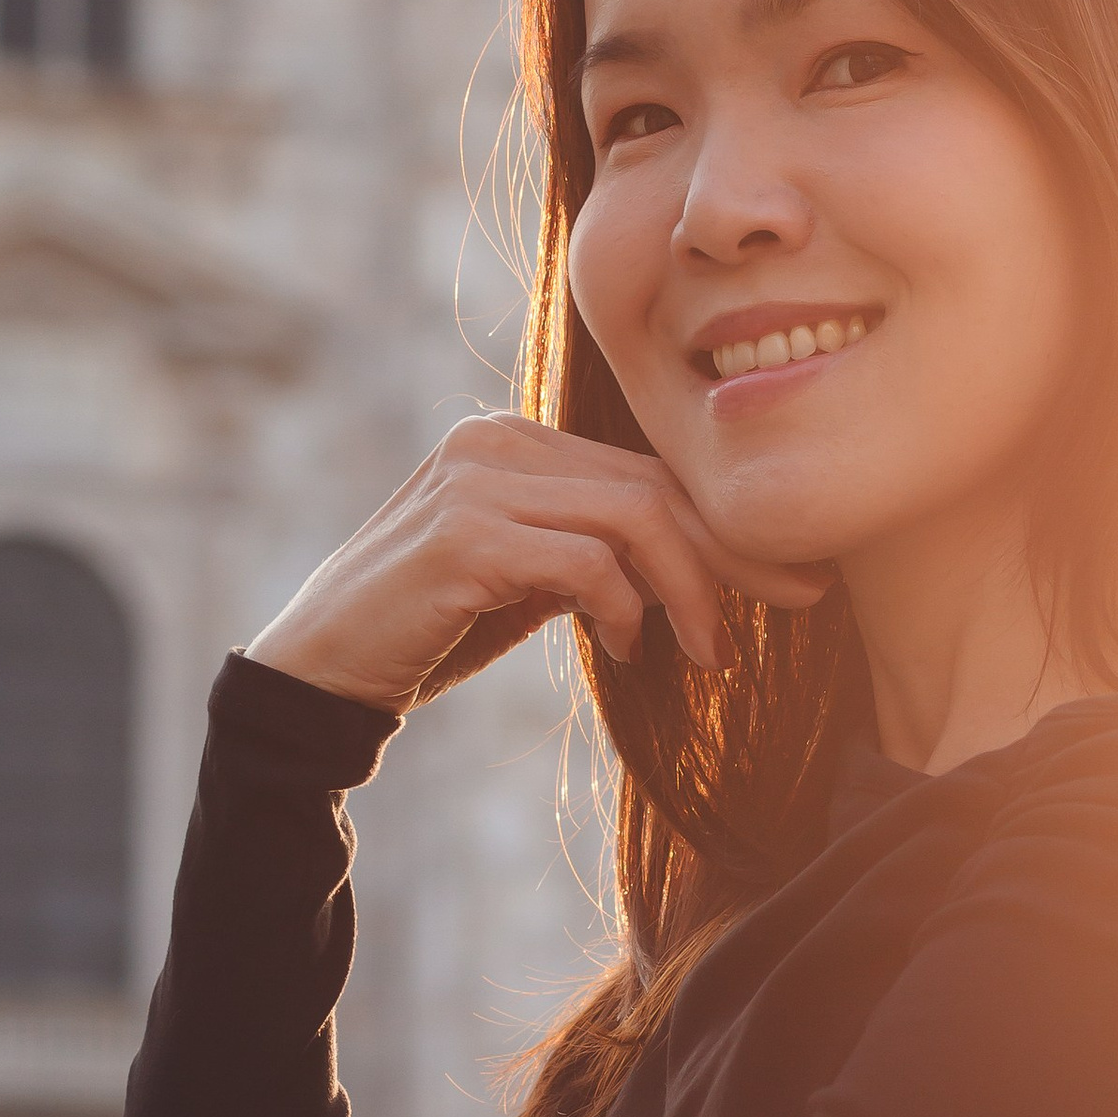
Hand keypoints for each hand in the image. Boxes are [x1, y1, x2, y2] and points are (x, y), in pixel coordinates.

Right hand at [246, 414, 832, 713]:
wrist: (318, 673)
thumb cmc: (428, 633)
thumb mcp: (525, 583)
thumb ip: (593, 556)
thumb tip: (697, 567)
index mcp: (512, 442)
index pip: (645, 472)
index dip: (726, 525)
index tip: (792, 576)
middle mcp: (494, 442)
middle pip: (652, 485)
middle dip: (734, 550)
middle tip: (799, 601)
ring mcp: (476, 482)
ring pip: (633, 517)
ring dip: (690, 589)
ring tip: (708, 651)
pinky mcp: (463, 535)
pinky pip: (586, 562)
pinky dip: (623, 608)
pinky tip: (625, 651)